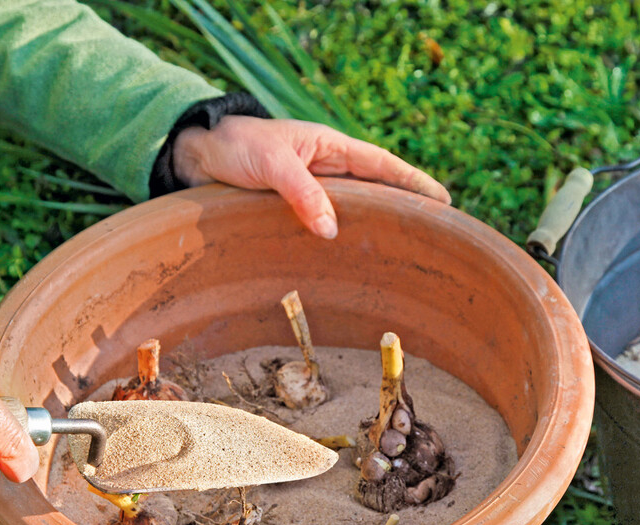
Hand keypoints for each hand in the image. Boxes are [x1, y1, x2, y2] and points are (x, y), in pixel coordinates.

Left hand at [172, 116, 450, 238]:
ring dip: (371, 231)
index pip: (382, 166)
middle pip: (374, 193)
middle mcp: (326, 171)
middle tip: (430, 238)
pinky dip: (338, 242)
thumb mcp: (272, 164)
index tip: (442, 202)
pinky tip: (347, 262)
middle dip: (401, 211)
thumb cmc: (236, 147)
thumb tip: (331, 230)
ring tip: (398, 257)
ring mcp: (311, 192)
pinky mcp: (293, 211)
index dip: (413, 183)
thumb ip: (301, 193)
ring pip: (351, 213)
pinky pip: (323, 227)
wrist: (197, 156)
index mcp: (330, 148)